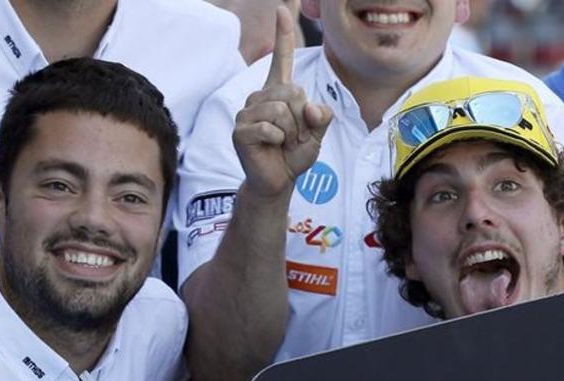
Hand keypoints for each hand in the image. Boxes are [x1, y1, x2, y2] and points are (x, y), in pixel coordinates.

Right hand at [232, 5, 332, 199]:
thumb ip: (322, 117)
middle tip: (296, 137)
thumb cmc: (295, 154)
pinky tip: (272, 147)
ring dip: (292, 133)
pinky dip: (279, 140)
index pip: (282, 58)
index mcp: (280, 92)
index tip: (282, 8)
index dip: (283, 35)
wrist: (278, 181)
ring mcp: (248, 111)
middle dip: (303, 119)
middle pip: (294, 92)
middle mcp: (261, 96)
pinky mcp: (240, 129)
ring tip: (284, 143)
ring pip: (282, 111)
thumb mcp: (318, 134)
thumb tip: (313, 108)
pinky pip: (270, 128)